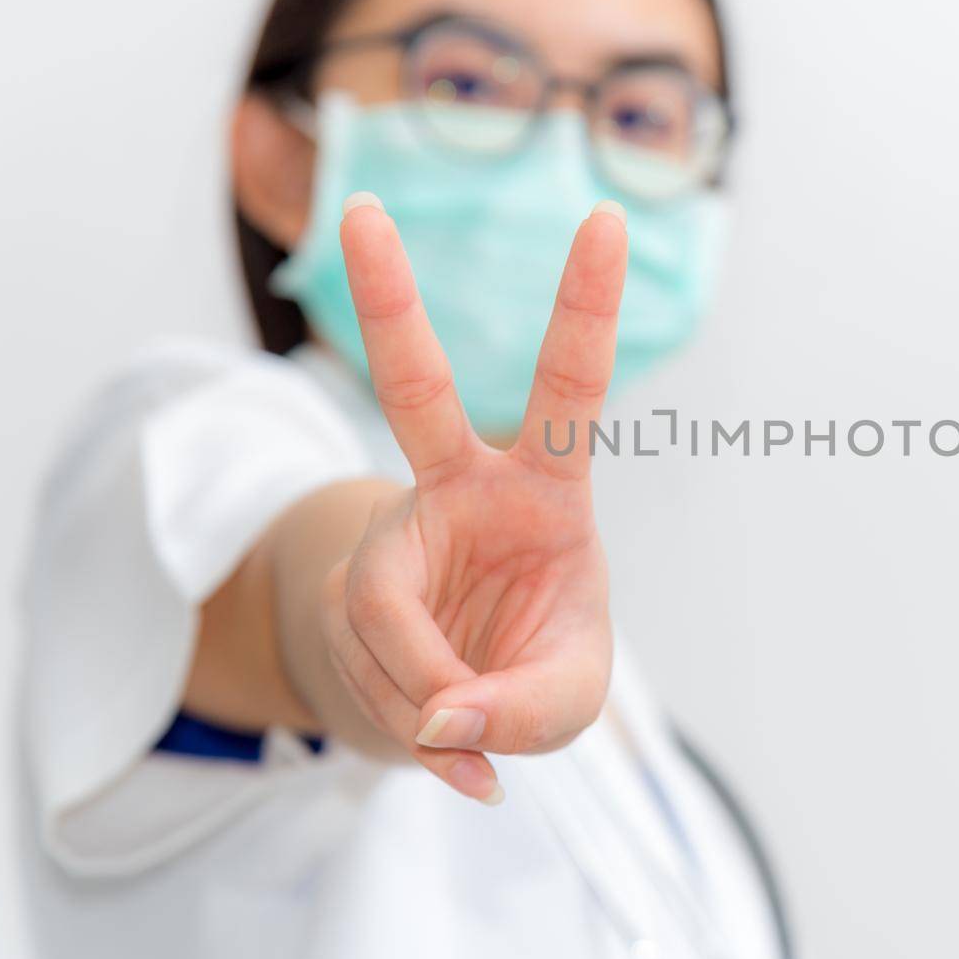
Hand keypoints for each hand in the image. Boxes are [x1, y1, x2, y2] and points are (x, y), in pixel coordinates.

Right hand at [321, 193, 626, 804]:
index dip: (587, 308)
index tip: (607, 218)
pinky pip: (375, 669)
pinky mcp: (351, 590)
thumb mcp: (569, 699)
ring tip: (472, 736)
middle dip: (387, 302)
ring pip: (392, 617)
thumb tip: (449, 717)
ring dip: (436, 701)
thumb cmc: (532, 670)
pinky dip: (416, 727)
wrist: (449, 705)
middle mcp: (460, 490)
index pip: (569, 387)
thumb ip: (530, 710)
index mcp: (545, 488)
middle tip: (360, 210)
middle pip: (415, 390)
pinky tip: (446, 749)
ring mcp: (396, 534)